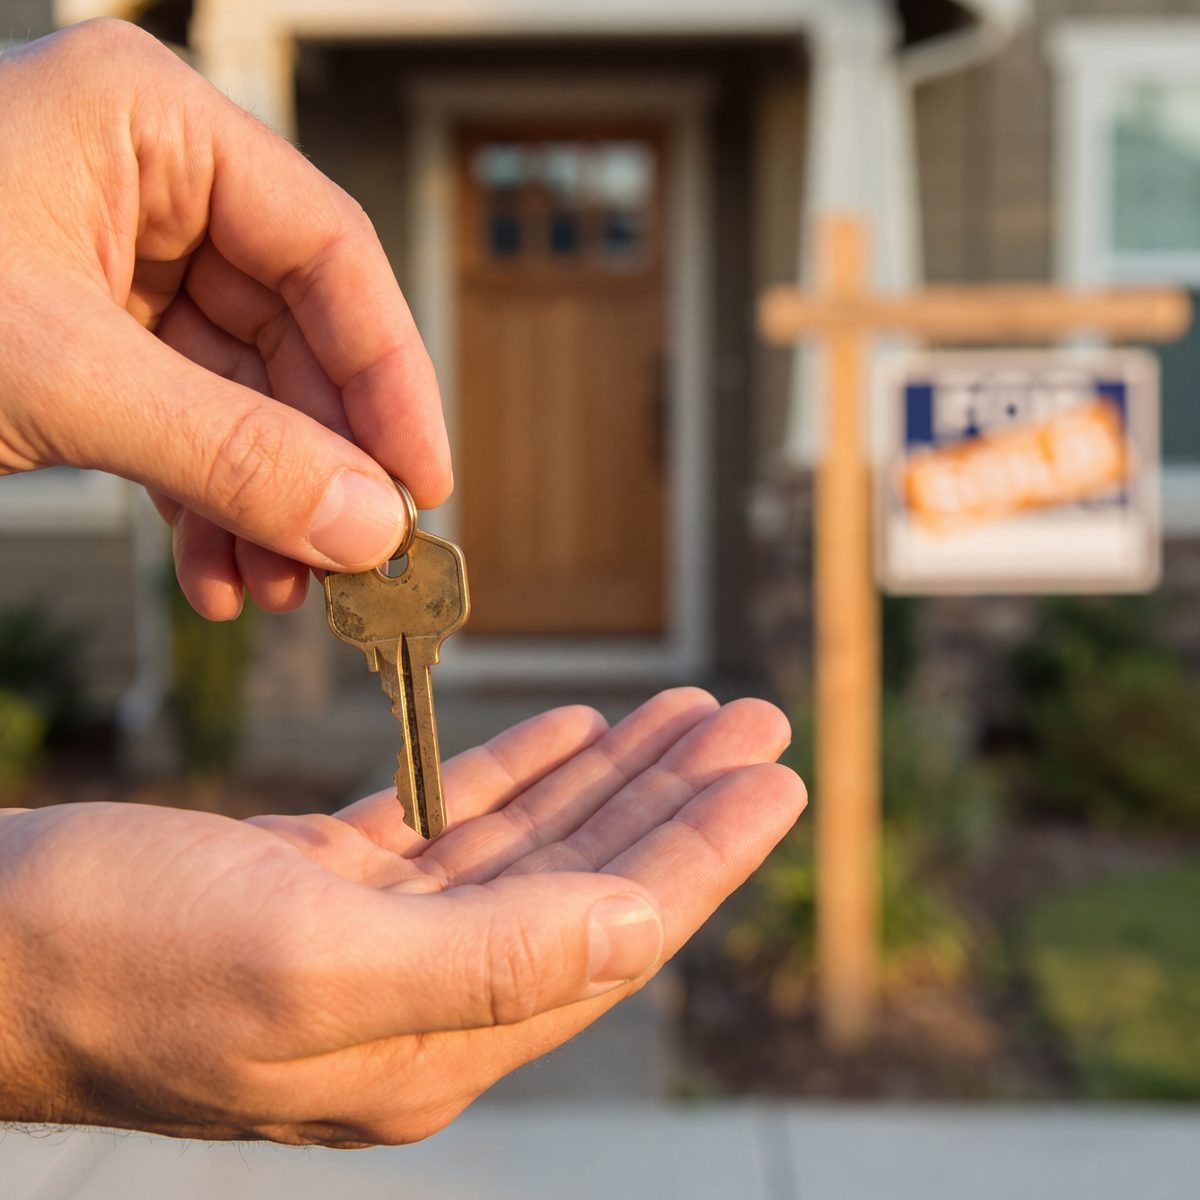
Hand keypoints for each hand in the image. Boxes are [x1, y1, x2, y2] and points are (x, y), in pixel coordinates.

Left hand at [0, 21, 448, 618]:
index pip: (328, 250)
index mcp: (153, 126)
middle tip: (353, 564)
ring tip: (279, 593)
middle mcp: (150, 183)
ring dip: (266, 502)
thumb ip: (230, 452)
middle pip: (292, 334)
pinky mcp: (86, 334)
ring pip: (241, 391)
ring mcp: (117, 260)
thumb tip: (373, 527)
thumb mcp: (58, 377)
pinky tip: (213, 579)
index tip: (422, 486)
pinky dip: (202, 506)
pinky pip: (180, 420)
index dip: (390, 375)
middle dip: (318, 464)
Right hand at [0, 689, 803, 1145]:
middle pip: (590, 882)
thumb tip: (639, 929)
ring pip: (533, 846)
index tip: (778, 779)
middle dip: (677, 798)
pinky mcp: (330, 891)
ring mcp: (378, 944)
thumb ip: (488, 962)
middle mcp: (424, 1000)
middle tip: (754, 722)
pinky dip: (519, 774)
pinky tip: (573, 733)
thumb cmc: (113, 962)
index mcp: (440, 1039)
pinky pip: (458, 826)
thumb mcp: (307, 964)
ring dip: (612, 776)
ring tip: (687, 714)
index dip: (705, 852)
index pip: (616, 932)